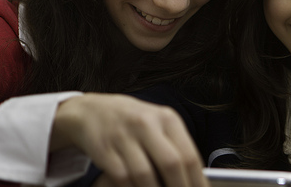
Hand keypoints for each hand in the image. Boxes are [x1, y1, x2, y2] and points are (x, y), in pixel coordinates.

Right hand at [50, 93, 208, 186]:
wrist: (92, 110)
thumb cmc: (134, 122)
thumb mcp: (159, 125)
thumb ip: (176, 148)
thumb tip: (195, 180)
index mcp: (167, 118)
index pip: (189, 155)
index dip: (197, 181)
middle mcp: (147, 124)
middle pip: (171, 164)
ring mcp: (124, 136)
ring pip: (145, 174)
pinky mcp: (104, 149)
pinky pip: (122, 178)